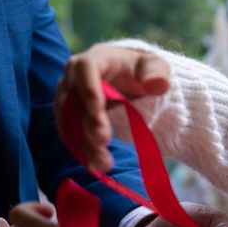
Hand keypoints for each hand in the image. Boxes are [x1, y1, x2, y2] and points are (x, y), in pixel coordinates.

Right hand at [55, 44, 169, 170]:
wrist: (133, 84)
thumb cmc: (143, 72)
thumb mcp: (155, 67)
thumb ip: (157, 73)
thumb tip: (158, 83)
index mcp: (94, 60)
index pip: (84, 69)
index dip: (88, 89)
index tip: (98, 110)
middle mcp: (74, 78)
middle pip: (72, 99)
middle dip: (86, 122)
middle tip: (104, 141)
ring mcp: (69, 99)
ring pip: (69, 122)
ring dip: (84, 143)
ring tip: (104, 163)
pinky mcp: (70, 119)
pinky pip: (72, 135)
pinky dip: (83, 151)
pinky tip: (96, 167)